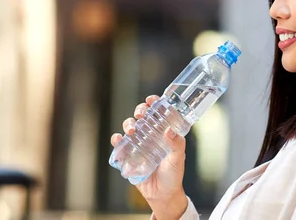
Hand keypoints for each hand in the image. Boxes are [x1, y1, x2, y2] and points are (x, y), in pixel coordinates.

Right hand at [111, 95, 187, 218]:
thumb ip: (177, 145)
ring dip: (129, 124)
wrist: (162, 195)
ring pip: (130, 127)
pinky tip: (118, 139)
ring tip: (132, 130)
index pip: (158, 112)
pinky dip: (117, 140)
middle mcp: (150, 135)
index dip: (154, 103)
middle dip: (140, 111)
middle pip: (142, 116)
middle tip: (141, 114)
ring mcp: (139, 144)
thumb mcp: (178, 159)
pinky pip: (120, 145)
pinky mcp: (129, 155)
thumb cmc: (173, 175)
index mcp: (164, 132)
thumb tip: (170, 130)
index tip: (151, 99)